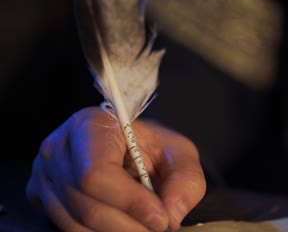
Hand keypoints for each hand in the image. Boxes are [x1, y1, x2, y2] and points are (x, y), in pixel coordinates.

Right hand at [26, 107, 205, 231]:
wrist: (129, 148)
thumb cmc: (151, 147)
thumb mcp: (180, 154)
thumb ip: (185, 181)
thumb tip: (170, 215)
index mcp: (90, 125)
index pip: (96, 173)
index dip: (130, 202)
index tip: (159, 217)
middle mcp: (58, 148)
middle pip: (85, 203)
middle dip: (127, 225)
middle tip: (157, 228)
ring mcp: (44, 174)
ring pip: (74, 222)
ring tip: (142, 227)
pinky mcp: (42, 196)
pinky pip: (67, 228)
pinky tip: (121, 226)